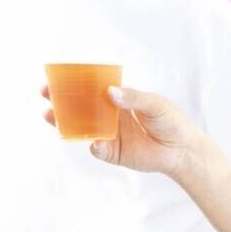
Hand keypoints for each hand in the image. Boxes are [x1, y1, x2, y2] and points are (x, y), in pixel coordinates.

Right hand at [41, 85, 202, 178]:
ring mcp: (110, 135)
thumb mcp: (154, 104)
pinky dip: (93, 146)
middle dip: (62, 102)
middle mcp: (109, 116)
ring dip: (66, 124)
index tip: (58, 78)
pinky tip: (93, 142)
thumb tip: (110, 92)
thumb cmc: (171, 122)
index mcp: (118, 100)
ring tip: (51, 117)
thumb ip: (134, 98)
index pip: (92, 90)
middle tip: (46, 95)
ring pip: (83, 128)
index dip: (75, 84)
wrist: (184, 151)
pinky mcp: (114, 153)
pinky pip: (98, 149)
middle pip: (81, 108)